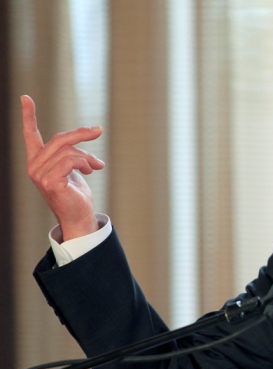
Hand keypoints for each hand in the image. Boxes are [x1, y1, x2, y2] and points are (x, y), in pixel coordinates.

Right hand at [22, 95, 104, 240]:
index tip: (25, 98)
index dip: (28, 116)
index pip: (30, 135)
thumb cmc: (76, 194)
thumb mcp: (74, 168)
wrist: (79, 217)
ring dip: (88, 156)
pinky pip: (70, 161)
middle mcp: (34, 166)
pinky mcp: (50, 182)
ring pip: (68, 151)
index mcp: (38, 161)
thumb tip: (91, 131)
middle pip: (59, 139)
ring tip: (96, 166)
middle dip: (81, 134)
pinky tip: (91, 170)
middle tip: (98, 131)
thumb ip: (74, 152)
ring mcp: (40, 175)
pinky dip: (84, 163)